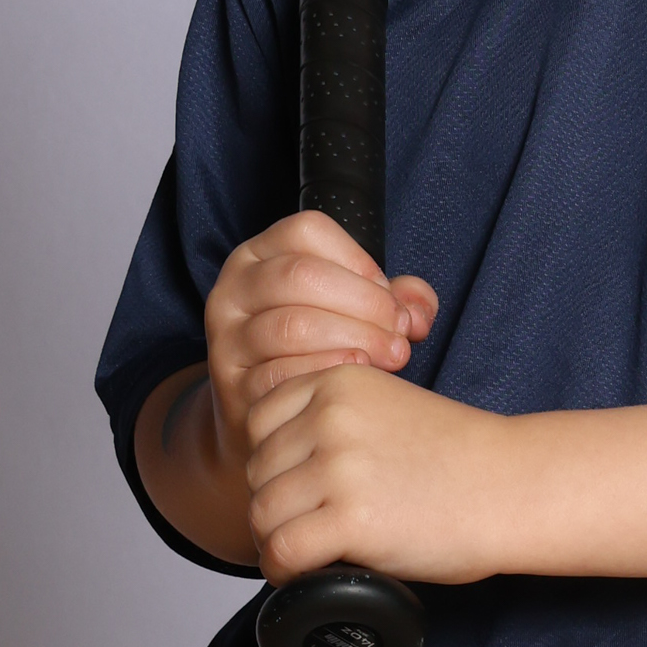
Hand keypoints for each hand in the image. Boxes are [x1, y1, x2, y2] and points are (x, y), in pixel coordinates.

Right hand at [202, 210, 437, 477]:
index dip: (359, 261)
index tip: (389, 297)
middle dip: (365, 303)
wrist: (269, 416)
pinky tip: (357, 378)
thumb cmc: (316, 351)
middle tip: (401, 334)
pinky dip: (328, 372)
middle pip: (300, 275)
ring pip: (292, 325)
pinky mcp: (232, 386)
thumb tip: (418, 311)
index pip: (306, 231)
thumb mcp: (350, 311)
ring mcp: (228, 338)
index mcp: (260, 256)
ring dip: (355, 339)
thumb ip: (392, 299)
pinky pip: (282, 373)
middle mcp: (234, 289)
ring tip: (391, 357)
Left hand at [245, 365, 501, 587]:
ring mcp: (339, 467)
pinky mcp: (351, 519)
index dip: (273, 459)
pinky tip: (304, 576)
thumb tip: (281, 467)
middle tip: (307, 526)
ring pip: (262, 514)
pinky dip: (285, 571)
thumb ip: (336, 418)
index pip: (259, 419)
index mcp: (339, 382)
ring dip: (277, 541)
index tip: (296, 484)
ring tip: (307, 554)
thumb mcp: (390, 405)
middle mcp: (331, 418)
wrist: (514, 485)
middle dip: (276, 503)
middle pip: (257, 470)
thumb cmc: (462, 456)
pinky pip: (283, 551)